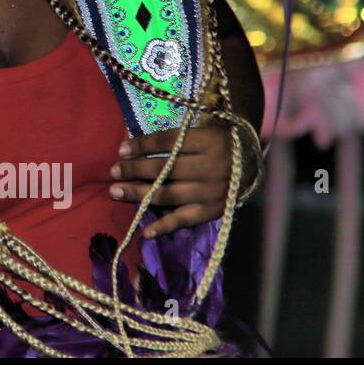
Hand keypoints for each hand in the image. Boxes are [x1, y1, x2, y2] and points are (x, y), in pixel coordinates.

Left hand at [108, 124, 257, 238]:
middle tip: (112, 171)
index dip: (142, 145)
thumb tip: (130, 148)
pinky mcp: (214, 211)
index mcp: (209, 141)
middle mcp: (212, 167)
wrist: (250, 163)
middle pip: (165, 169)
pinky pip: (185, 220)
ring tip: (115, 191)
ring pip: (168, 194)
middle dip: (134, 169)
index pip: (168, 142)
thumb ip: (173, 140)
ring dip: (138, 193)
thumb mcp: (200, 132)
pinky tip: (144, 232)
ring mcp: (213, 191)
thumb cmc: (216, 144)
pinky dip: (164, 227)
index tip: (120, 149)